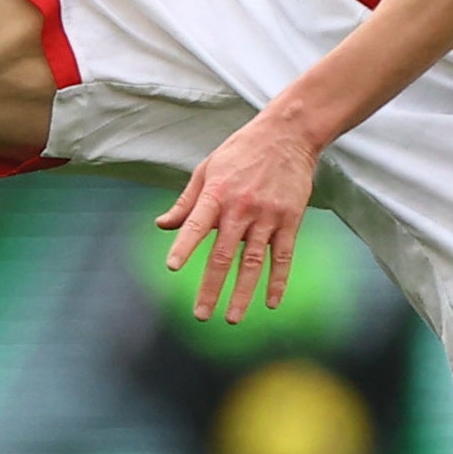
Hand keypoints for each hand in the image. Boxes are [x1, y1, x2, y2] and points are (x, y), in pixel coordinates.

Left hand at [158, 108, 318, 323]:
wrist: (287, 135)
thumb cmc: (240, 152)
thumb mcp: (206, 169)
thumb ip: (186, 202)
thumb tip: (162, 225)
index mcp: (216, 194)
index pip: (195, 224)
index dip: (184, 246)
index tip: (173, 267)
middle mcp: (240, 208)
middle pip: (223, 254)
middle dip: (211, 287)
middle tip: (201, 314)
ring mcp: (267, 216)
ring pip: (252, 262)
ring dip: (242, 292)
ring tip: (232, 317)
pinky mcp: (290, 220)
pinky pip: (283, 256)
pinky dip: (278, 281)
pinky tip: (271, 302)